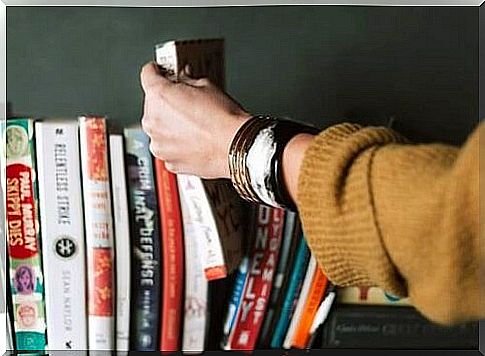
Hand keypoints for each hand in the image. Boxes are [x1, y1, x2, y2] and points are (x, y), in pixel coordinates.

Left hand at [140, 61, 250, 178]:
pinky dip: (177, 144)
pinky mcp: (169, 161)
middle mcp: (152, 121)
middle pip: (153, 104)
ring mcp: (158, 144)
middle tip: (188, 104)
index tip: (160, 73)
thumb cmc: (224, 120)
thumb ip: (187, 80)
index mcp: (159, 96)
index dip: (157, 71)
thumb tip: (184, 81)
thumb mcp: (206, 86)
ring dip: (170, 125)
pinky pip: (168, 148)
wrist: (236, 148)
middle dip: (167, 102)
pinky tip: (195, 140)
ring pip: (159, 129)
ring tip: (195, 126)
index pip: (148, 74)